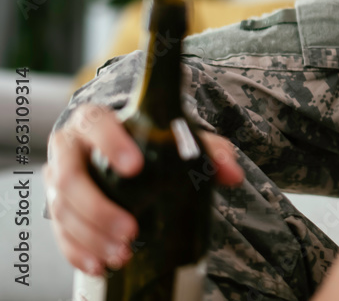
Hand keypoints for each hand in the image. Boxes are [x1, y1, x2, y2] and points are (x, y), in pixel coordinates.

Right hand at [43, 103, 243, 275]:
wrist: (120, 149)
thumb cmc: (150, 139)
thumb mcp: (179, 136)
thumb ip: (207, 150)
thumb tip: (233, 174)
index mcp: (94, 121)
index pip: (96, 124)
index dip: (111, 144)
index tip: (135, 167)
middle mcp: (69, 148)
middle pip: (70, 177)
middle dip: (98, 209)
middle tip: (131, 230)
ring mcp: (58, 179)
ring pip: (63, 210)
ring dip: (91, 237)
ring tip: (122, 254)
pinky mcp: (58, 208)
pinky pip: (60, 233)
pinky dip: (78, 252)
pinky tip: (99, 265)